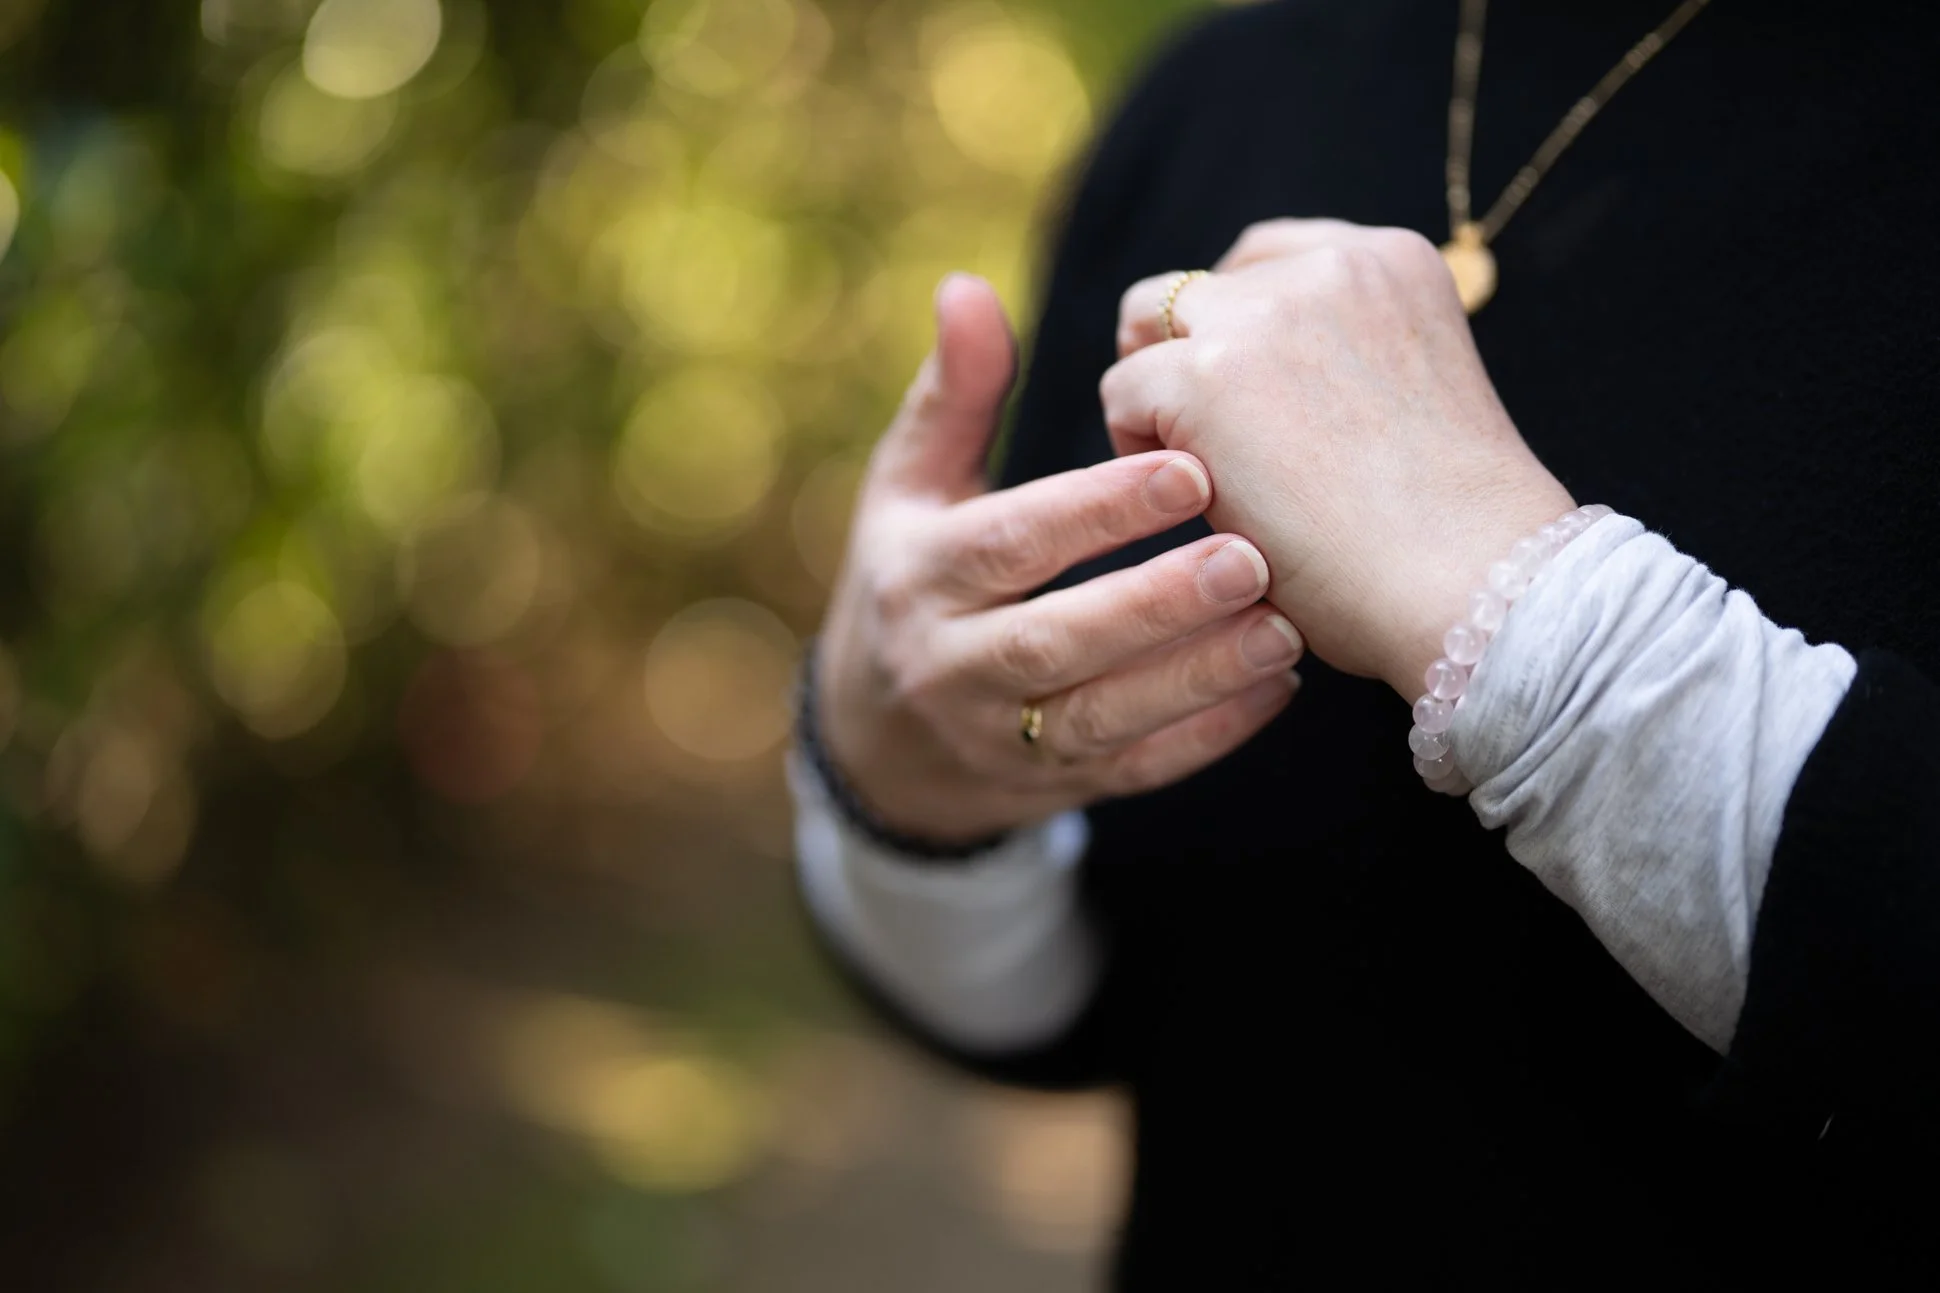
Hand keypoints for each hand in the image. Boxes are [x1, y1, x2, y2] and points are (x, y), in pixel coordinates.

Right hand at [816, 274, 1303, 844]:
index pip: (1007, 544)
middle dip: (1154, 604)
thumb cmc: (915, 574)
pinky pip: (1134, 769)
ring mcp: (1001, 739)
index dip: (1093, 511)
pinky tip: (1276, 687)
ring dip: (1195, 677)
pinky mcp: (1052, 787)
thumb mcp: (909, 487)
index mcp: (918, 576)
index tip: (1186, 468)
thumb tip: (966, 286)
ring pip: (1102, 717)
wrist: (879, 738)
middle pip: (1056, 641)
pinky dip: (1205, 736)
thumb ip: (954, 394)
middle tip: (1250, 555)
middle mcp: (949, 666)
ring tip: (1284, 624)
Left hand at [1101, 219, 1573, 698]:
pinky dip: (1134, 445)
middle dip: (1184, 354)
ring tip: (1185, 472)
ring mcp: (1262, 315)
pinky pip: (1121, 391)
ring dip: (1153, 392)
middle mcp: (1326, 268)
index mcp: (1392, 262)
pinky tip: (1188, 503)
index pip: (1270, 259)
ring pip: (1146, 323)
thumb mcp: (1415, 396)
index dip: (1238, 327)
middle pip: (1198, 287)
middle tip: (1195, 438)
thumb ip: (1346, 362)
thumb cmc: (1454, 535)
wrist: (1473, 581)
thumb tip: (1259, 393)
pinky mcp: (1205, 377)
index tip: (1243, 395)